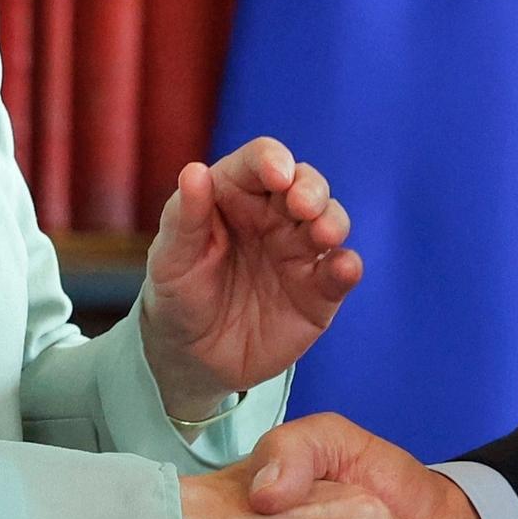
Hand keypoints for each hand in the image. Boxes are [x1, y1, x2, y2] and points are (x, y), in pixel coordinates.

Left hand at [141, 138, 363, 420]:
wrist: (192, 358)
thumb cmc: (178, 295)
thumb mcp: (170, 259)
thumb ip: (184, 217)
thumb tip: (194, 170)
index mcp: (236, 194)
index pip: (261, 161)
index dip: (273, 160)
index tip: (277, 175)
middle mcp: (275, 216)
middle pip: (306, 183)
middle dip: (311, 189)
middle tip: (302, 206)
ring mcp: (300, 252)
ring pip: (331, 220)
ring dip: (333, 221)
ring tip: (323, 235)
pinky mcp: (319, 291)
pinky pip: (340, 272)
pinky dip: (347, 267)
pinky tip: (343, 268)